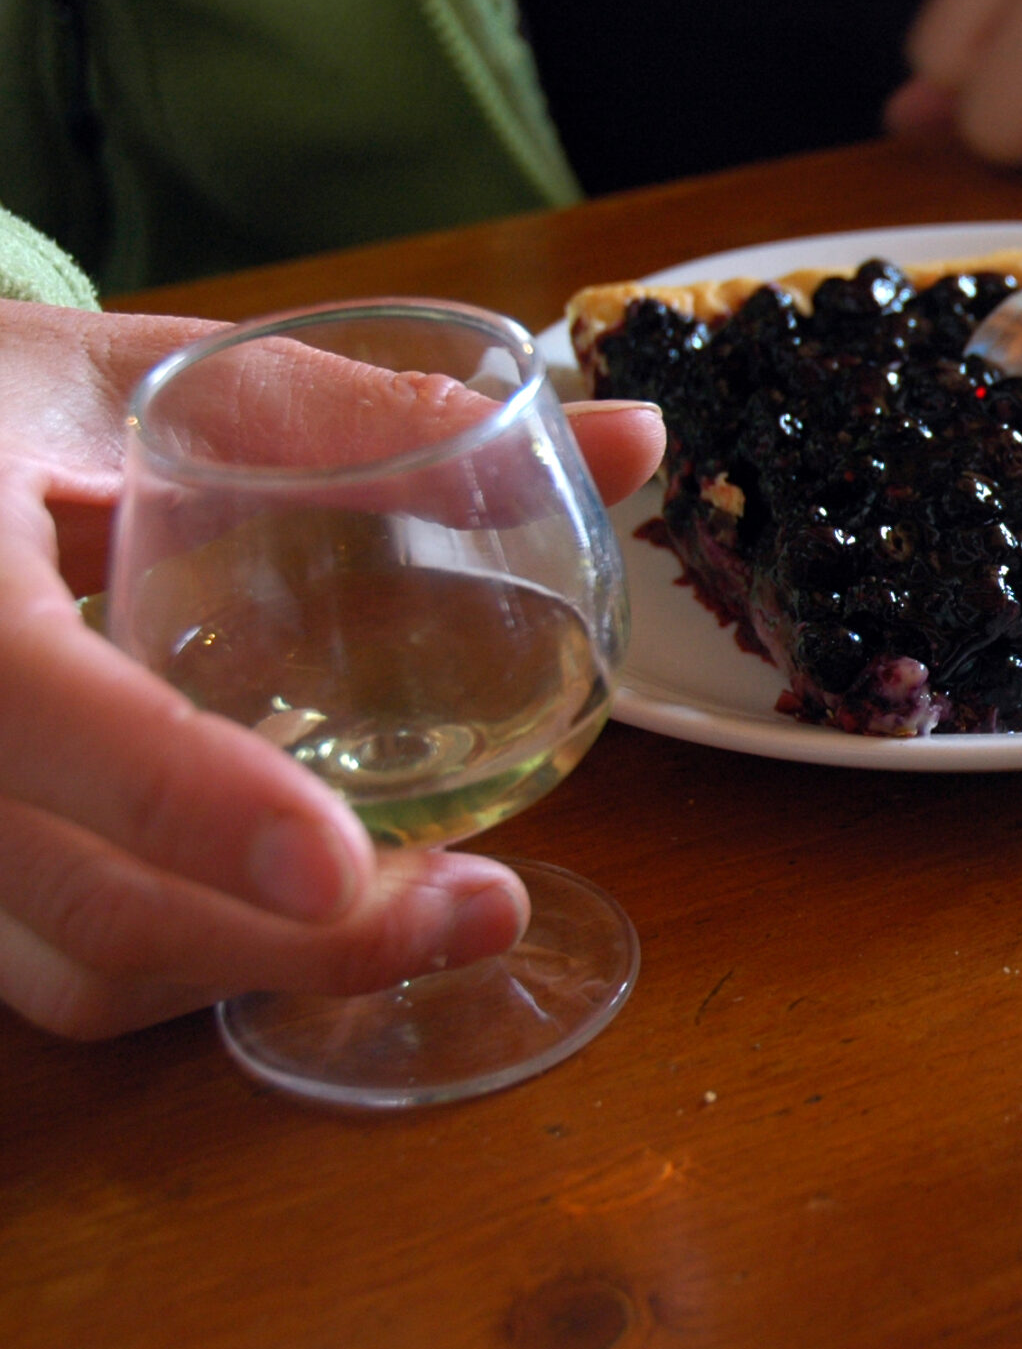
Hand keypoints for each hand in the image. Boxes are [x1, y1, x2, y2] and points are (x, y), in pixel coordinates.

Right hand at [0, 300, 664, 1038]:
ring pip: (82, 967)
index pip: (27, 704)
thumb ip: (364, 420)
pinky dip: (215, 958)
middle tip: (484, 908)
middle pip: (83, 898)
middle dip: (297, 940)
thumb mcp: (148, 380)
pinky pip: (71, 969)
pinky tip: (332, 914)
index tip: (340, 869)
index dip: (180, 796)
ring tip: (445, 911)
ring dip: (274, 968)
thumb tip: (634, 439)